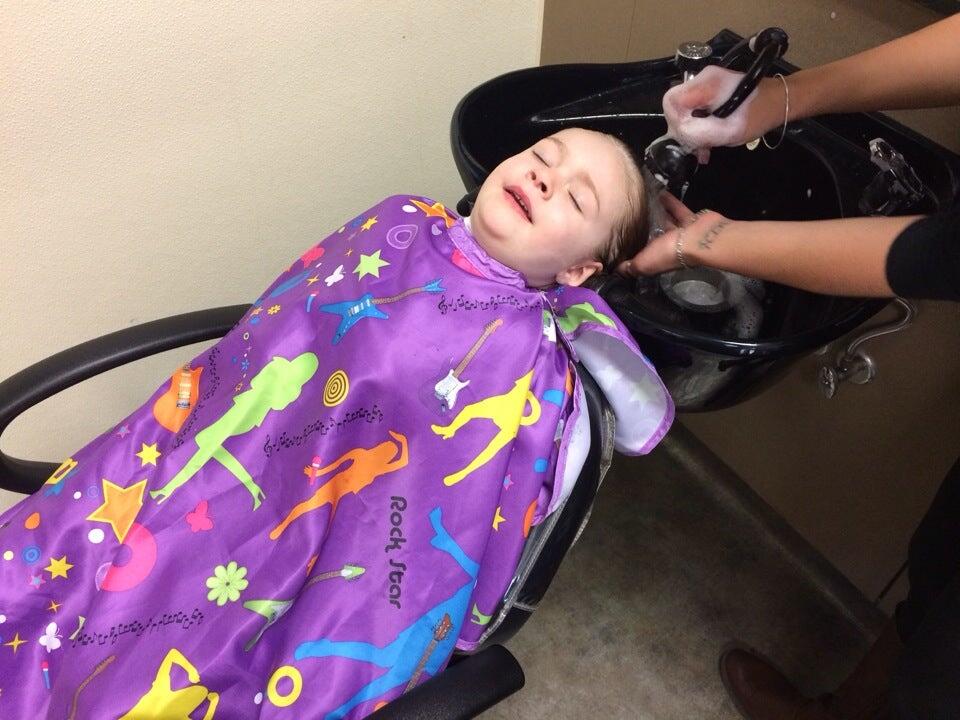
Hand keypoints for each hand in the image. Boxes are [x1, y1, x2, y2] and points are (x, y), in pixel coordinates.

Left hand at [618, 192, 727, 275]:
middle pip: (652, 237)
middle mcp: (668, 247)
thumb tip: (617, 270)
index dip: (631, 248)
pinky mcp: (690, 220)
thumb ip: (630, 267)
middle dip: (642, 228)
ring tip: (640, 201)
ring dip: (655, 213)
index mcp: (656, 259)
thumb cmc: (669, 252)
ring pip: (664, 221)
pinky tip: (658, 192)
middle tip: (626, 214)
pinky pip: (676, 209)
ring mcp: (680, 233)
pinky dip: (668, 201)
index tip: (618, 237)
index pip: (642, 254)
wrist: (699, 239)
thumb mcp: (643, 264)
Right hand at [663, 65, 779, 159]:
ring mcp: (705, 85)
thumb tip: (681, 136)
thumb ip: (700, 134)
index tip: (688, 136)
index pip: (671, 100)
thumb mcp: (729, 131)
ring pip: (683, 110)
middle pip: (675, 106)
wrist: (779, 101)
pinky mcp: (709, 92)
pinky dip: (698, 127)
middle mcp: (701, 80)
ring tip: (704, 149)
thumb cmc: (758, 114)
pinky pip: (694, 110)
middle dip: (682, 129)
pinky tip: (707, 143)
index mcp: (706, 84)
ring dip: (690, 131)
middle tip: (697, 147)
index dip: (674, 121)